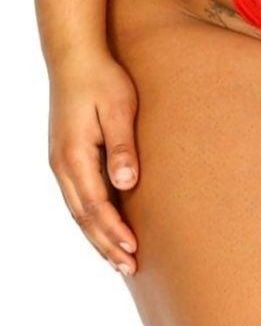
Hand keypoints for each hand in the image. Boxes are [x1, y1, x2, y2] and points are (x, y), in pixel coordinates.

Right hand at [48, 49, 139, 277]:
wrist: (75, 58)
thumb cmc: (102, 80)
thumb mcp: (118, 109)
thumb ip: (122, 146)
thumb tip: (127, 182)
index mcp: (75, 156)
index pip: (96, 206)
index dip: (115, 231)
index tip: (134, 250)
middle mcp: (62, 165)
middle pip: (84, 217)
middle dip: (106, 244)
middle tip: (129, 268)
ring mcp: (61, 162)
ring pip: (78, 211)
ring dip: (97, 236)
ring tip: (119, 259)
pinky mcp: (66, 157)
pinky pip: (77, 198)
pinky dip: (90, 218)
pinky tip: (104, 227)